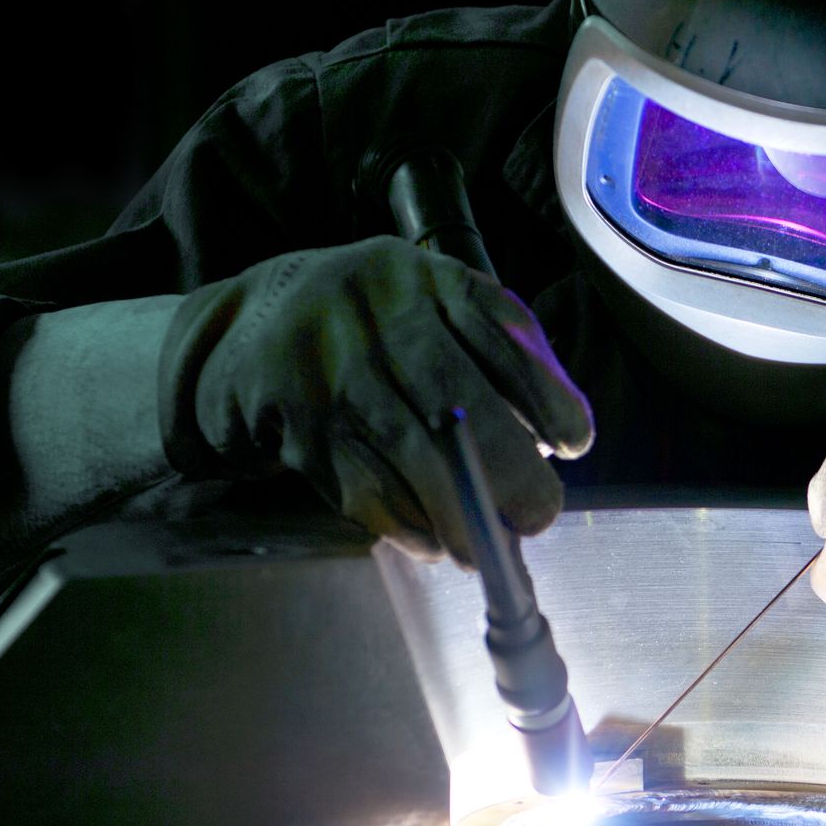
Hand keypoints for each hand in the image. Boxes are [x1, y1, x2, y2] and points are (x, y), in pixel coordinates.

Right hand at [159, 237, 593, 560]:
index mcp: (419, 275)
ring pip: (407, 449)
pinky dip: (404, 522)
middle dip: (507, 464)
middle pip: (452, 395)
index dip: (544, 392)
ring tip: (490, 550)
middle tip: (539, 512)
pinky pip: (358, 483)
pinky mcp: (297, 421)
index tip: (576, 442)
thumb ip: (492, 347)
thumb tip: (556, 438)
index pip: (496, 330)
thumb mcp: (428, 302)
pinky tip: (434, 541)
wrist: (249, 327)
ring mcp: (328, 368)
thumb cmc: (370, 322)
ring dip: (459, 511)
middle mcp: (371, 314)